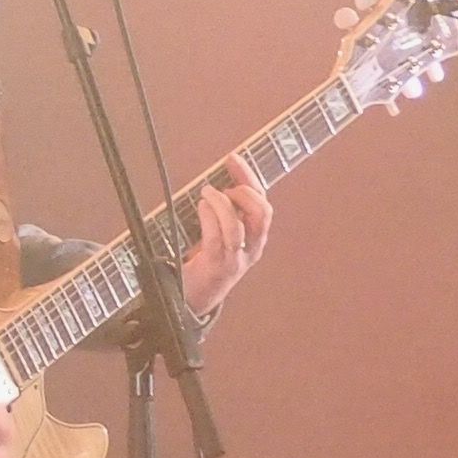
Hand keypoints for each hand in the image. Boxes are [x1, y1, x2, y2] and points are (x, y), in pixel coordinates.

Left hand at [179, 156, 271, 319]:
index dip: (249, 177)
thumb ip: (226, 210)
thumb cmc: (207, 260)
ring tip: (207, 193)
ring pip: (237, 227)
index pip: (262, 201)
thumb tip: (220, 178)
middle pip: (262, 213)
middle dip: (244, 191)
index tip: (232, 158)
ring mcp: (236, 259)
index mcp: (256, 236)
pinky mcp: (218, 267)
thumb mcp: (222, 232)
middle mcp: (252, 248)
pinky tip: (202, 207)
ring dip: (222, 204)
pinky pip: (217, 239)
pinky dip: (209, 218)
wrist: (195, 298)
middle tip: (224, 186)